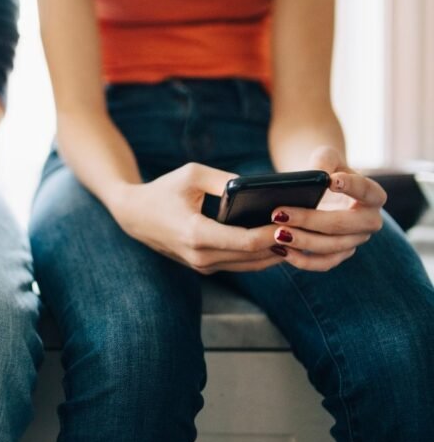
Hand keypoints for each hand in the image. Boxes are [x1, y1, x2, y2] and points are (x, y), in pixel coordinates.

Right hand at [111, 163, 285, 274]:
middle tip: (307, 228)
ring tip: (299, 235)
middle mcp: (200, 256)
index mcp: (196, 233)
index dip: (274, 232)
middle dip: (282, 243)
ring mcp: (201, 265)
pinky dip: (259, 255)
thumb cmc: (163, 190)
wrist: (134, 215)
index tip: (296, 220)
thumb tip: (258, 187)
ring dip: (274, 252)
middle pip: (254, 256)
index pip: (247, 241)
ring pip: (249, 265)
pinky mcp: (203, 267)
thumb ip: (225, 180)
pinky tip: (277, 241)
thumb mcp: (192, 174)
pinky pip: (239, 264)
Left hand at [269, 146, 386, 270]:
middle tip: (279, 213)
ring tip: (276, 233)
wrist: (318, 189)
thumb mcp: (325, 158)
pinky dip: (302, 260)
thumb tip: (319, 175)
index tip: (331, 181)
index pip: (367, 191)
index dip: (352, 187)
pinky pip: (323, 264)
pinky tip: (279, 250)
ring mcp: (355, 241)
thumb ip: (324, 160)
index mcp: (373, 195)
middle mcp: (369, 221)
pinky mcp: (339, 255)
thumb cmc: (325, 169)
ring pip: (332, 246)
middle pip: (343, 224)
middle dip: (311, 220)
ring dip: (302, 242)